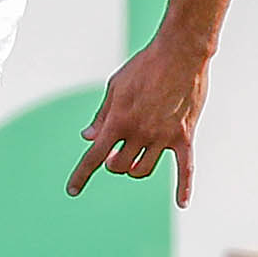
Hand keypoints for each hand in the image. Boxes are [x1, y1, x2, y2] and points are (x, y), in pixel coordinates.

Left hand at [69, 35, 210, 205]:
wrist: (179, 54)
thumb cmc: (144, 67)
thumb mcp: (115, 88)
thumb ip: (101, 116)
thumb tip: (88, 138)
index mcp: (118, 122)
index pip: (94, 156)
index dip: (81, 175)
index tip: (72, 190)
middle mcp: (139, 134)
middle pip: (119, 166)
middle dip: (112, 164)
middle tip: (115, 154)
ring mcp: (163, 137)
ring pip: (143, 170)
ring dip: (134, 169)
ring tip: (134, 159)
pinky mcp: (184, 136)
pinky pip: (185, 168)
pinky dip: (184, 187)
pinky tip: (182, 203)